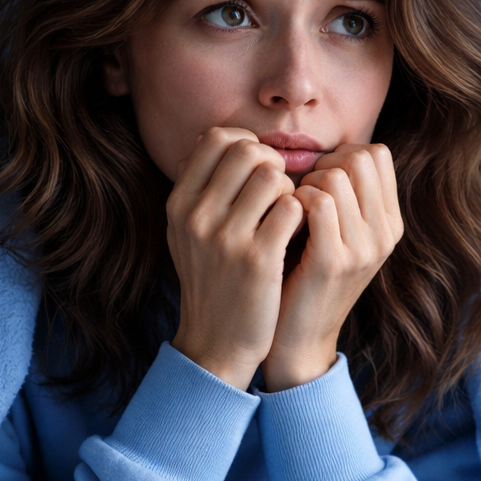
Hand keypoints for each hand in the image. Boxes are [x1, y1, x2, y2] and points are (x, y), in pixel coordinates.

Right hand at [167, 128, 306, 388]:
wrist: (215, 344)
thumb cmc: (210, 281)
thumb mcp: (186, 233)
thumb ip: (197, 187)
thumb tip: (211, 136)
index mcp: (179, 204)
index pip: (216, 139)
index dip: (247, 143)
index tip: (259, 167)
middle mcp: (196, 216)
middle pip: (247, 150)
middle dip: (272, 163)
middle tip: (280, 190)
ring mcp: (225, 238)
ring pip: (272, 175)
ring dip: (289, 189)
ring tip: (286, 213)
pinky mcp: (258, 260)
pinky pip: (292, 207)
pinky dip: (301, 214)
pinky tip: (295, 233)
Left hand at [262, 144, 403, 390]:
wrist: (297, 340)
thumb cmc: (304, 276)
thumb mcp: (337, 234)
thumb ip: (343, 195)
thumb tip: (325, 150)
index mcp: (390, 222)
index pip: (376, 153)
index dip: (340, 155)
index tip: (317, 181)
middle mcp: (385, 233)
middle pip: (359, 157)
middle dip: (322, 165)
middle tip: (301, 194)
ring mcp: (364, 248)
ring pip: (336, 176)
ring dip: (304, 184)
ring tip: (291, 211)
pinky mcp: (334, 261)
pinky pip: (316, 202)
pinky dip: (294, 201)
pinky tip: (284, 221)